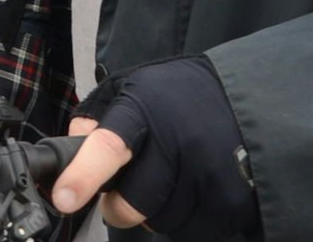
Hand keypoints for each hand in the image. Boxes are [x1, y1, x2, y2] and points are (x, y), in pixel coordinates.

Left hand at [51, 56, 259, 241]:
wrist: (248, 96)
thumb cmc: (178, 95)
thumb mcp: (130, 86)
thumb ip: (96, 118)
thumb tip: (70, 153)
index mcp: (143, 109)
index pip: (109, 146)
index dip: (83, 176)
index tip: (64, 198)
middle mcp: (177, 140)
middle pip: (133, 202)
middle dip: (118, 207)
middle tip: (122, 193)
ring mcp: (208, 171)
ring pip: (162, 222)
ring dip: (155, 212)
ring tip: (168, 180)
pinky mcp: (233, 197)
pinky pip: (194, 229)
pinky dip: (186, 218)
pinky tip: (192, 189)